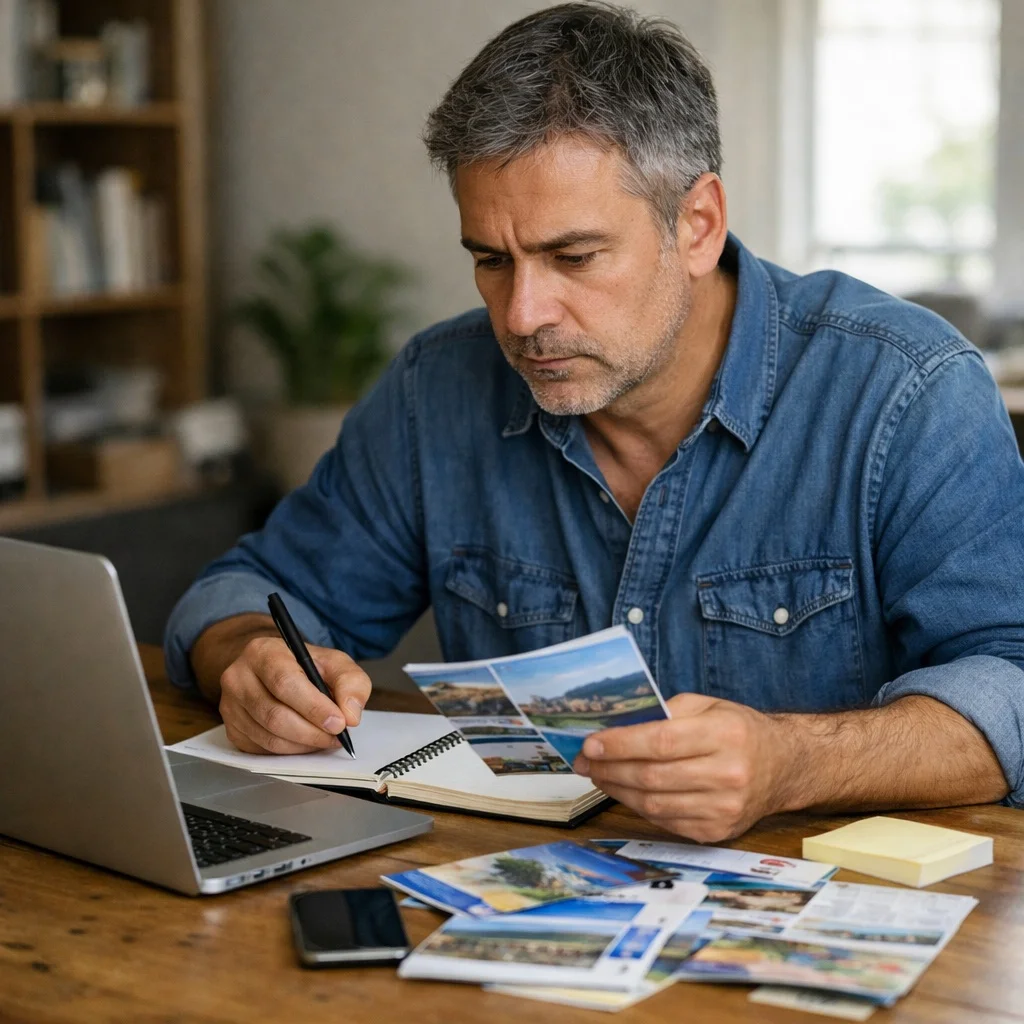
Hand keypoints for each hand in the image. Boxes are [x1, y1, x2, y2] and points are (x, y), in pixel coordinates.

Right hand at [218, 635, 370, 754]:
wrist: (273, 669)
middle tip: (336, 736)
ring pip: (269, 737)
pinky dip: (290, 751)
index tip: (339, 723)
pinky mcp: (232, 729)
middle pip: (275, 715)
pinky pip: (263, 749)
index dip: (314, 707)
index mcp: (262, 652)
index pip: (285, 683)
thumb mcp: (334, 662)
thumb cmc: (304, 666)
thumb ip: (350, 682)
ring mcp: (230, 705)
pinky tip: (305, 741)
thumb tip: (351, 714)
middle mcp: (238, 677)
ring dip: (304, 744)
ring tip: (325, 738)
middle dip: (312, 732)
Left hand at [573, 693, 797, 842]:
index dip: (620, 745)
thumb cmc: (739, 730)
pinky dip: (638, 807)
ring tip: (597, 775)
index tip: (590, 744)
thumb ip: (667, 713)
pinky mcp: (718, 832)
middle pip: (653, 776)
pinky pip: (666, 822)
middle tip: (584, 761)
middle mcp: (729, 774)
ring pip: (655, 804)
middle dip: (609, 769)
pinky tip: (624, 791)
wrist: (783, 767)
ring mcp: (725, 808)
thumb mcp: (708, 706)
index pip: (662, 742)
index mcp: (726, 735)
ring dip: (617, 790)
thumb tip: (616, 726)